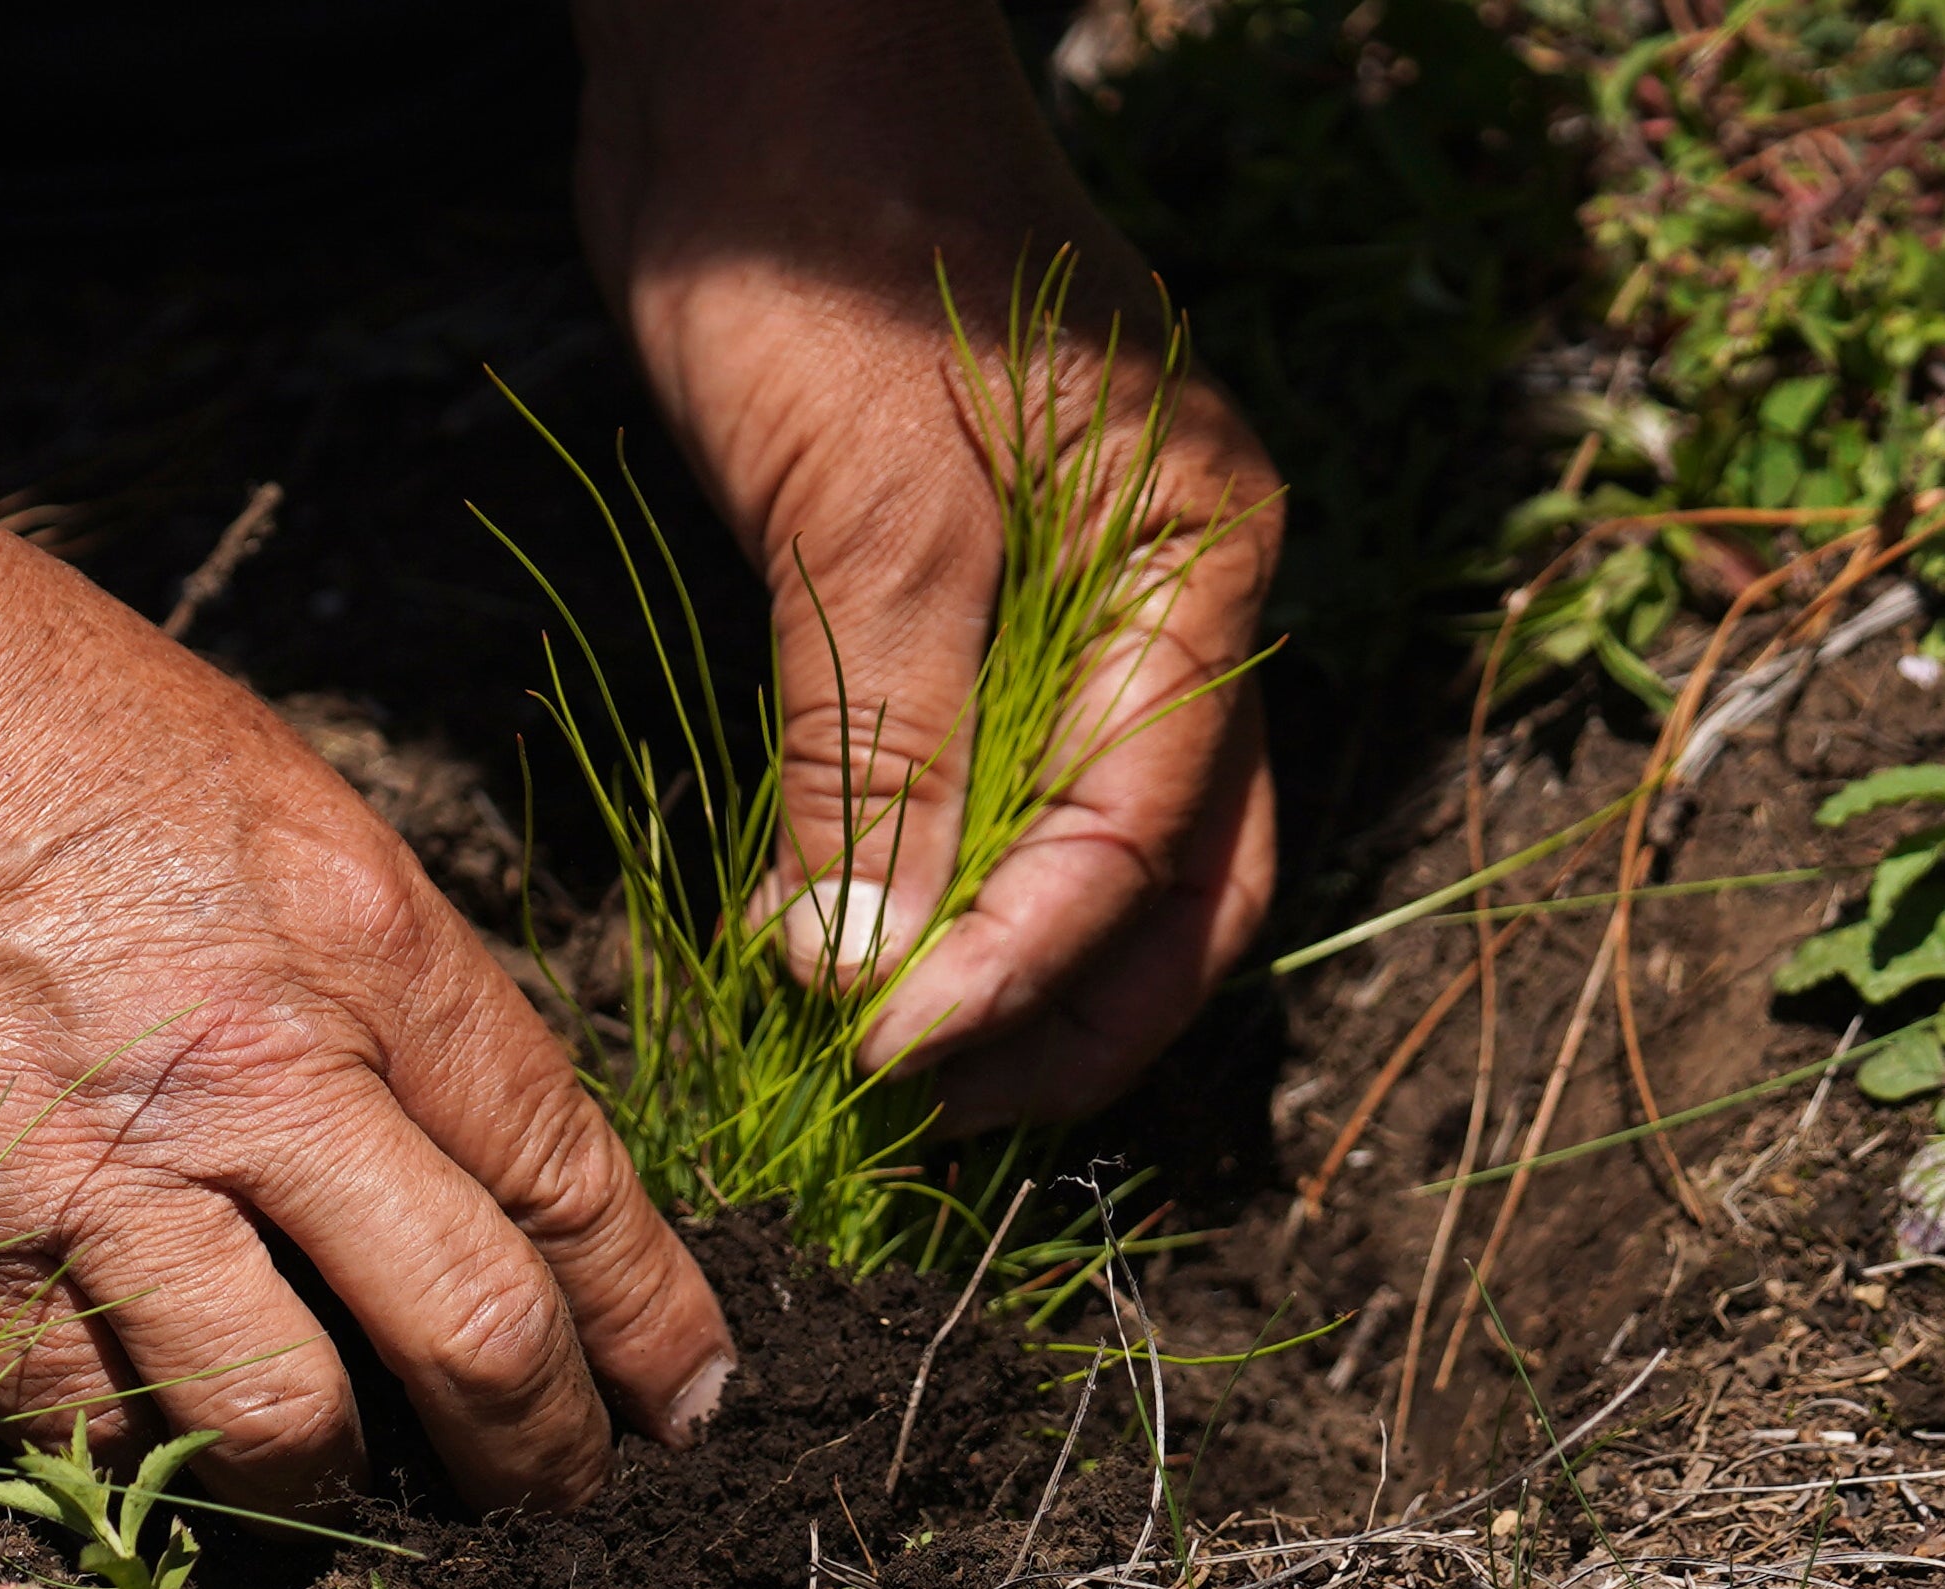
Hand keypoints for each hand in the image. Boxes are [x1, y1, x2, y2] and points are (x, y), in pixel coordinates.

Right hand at [0, 462, 734, 1513]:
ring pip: (282, 1423)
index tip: (683, 1394)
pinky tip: (145, 1425)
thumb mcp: (275, 797)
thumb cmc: (33, 700)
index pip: (563, 1170)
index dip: (646, 1310)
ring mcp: (93, 1160)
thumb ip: (378, 976)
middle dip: (544, 1447)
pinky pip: (77, 1418)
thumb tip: (445, 1140)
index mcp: (363, 935)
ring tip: (330, 1476)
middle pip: (473, 1325)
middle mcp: (260, 1064)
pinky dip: (132, 1448)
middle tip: (558, 1494)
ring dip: (332, 1481)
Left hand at [574, 0, 1283, 1127]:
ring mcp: (1077, 610)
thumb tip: (866, 974)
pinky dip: (926, 891)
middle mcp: (1172, 607)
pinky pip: (985, 792)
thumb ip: (886, 744)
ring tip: (861, 1074)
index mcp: (1202, 567)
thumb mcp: (866, 506)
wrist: (753, 71)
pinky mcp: (966, 608)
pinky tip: (834, 958)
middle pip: (1164, 887)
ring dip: (989, 982)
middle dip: (1046, 1022)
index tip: (876, 1061)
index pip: (1147, 841)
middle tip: (899, 1117)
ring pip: (1084, 859)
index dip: (1020, 976)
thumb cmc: (829, 245)